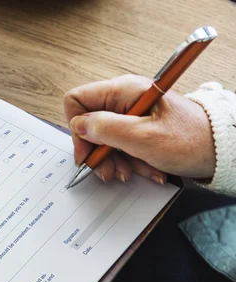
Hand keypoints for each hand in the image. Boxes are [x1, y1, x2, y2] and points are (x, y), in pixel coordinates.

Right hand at [64, 74, 215, 182]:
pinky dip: (130, 161)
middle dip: (98, 152)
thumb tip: (79, 126)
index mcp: (123, 91)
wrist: (222, 150)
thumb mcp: (143, 137)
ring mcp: (131, 114)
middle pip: (90, 124)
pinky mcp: (139, 128)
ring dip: (115, 161)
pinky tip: (145, 169)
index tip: (87, 152)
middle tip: (109, 171)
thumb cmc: (191, 140)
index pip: (77, 100)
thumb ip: (106, 129)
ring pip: (104, 139)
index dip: (77, 128)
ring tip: (131, 172)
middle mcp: (124, 99)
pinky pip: (121, 146)